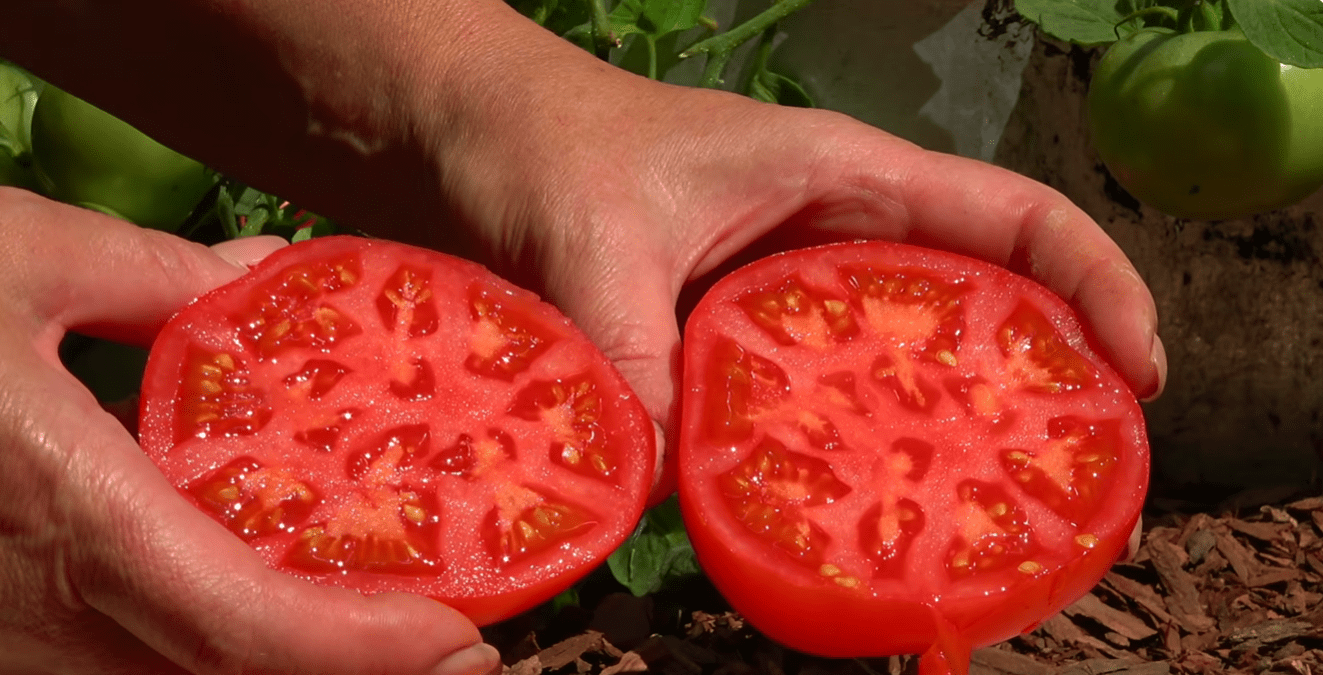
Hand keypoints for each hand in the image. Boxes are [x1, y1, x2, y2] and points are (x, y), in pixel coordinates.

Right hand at [0, 187, 499, 674]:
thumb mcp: (14, 261)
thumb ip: (154, 281)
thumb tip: (256, 282)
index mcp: (67, 520)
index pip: (251, 627)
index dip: (366, 652)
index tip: (461, 640)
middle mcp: (43, 620)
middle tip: (461, 652)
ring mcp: (11, 652)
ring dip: (290, 672)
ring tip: (394, 642)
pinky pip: (122, 673)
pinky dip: (215, 659)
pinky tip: (269, 619)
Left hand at [404, 70, 1165, 499]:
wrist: (465, 137)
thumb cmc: (542, 146)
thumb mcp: (594, 243)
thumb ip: (638, 356)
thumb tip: (669, 486)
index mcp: (844, 178)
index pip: (1017, 218)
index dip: (1099, 286)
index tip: (1138, 375)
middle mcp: (833, 240)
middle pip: (980, 307)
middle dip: (1035, 390)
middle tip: (1060, 491)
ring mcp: (783, 298)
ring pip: (895, 370)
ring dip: (932, 441)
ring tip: (962, 526)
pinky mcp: (730, 340)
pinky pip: (805, 406)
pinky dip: (827, 461)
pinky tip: (820, 524)